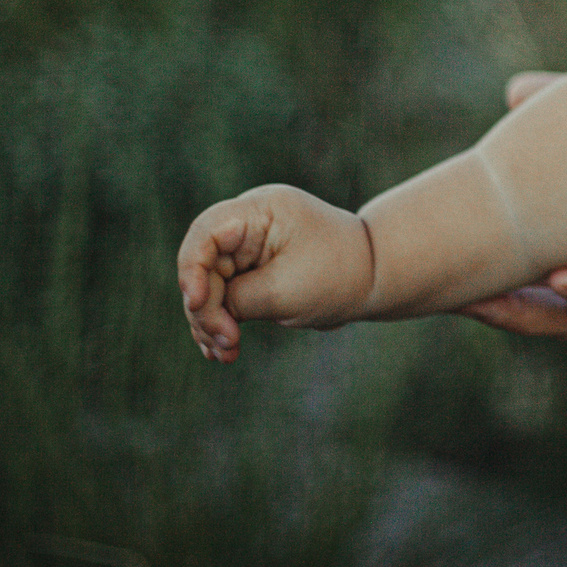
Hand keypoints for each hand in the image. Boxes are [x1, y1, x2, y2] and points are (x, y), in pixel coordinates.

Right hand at [177, 184, 373, 361]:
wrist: (375, 277)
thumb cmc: (338, 275)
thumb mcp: (284, 291)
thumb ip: (236, 299)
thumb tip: (200, 309)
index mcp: (260, 211)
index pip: (206, 233)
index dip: (191, 269)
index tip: (197, 303)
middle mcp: (249, 225)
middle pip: (203, 266)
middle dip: (206, 309)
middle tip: (225, 343)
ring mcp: (249, 249)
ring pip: (209, 287)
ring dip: (210, 323)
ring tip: (226, 355)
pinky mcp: (251, 273)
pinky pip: (224, 297)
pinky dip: (221, 323)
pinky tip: (223, 352)